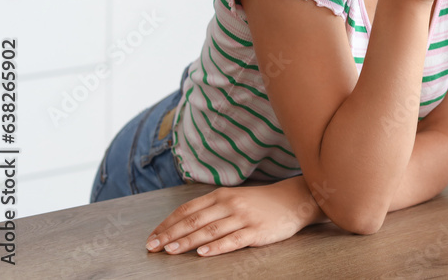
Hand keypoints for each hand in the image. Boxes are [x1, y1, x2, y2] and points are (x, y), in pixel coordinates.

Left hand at [146, 180, 320, 256]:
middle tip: (153, 247)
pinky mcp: (256, 231)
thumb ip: (212, 208)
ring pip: (210, 230)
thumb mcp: (234, 198)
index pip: (188, 209)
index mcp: (222, 195)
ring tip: (171, 251)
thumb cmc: (261, 202)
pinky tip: (203, 253)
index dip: (168, 223)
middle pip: (194, 220)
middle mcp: (230, 204)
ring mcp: (243, 217)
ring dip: (188, 241)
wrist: (294, 200)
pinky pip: (233, 240)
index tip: (152, 237)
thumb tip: (182, 223)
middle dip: (171, 234)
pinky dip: (216, 246)